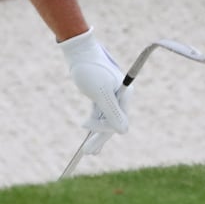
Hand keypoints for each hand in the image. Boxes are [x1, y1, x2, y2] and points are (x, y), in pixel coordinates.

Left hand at [58, 29, 131, 149]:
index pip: (117, 121)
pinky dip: (93, 122)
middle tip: (89, 154)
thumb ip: (112, 112)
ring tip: (90, 151)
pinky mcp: (100, 92)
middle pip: (112, 123)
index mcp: (125, 95)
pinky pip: (99, 111)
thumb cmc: (90, 68)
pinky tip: (88, 131)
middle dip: (100, 138)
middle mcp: (121, 96)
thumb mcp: (100, 92)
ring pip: (105, 119)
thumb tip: (124, 132)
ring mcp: (111, 95)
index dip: (103, 128)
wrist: (79, 49)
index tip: (84, 125)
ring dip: (96, 134)